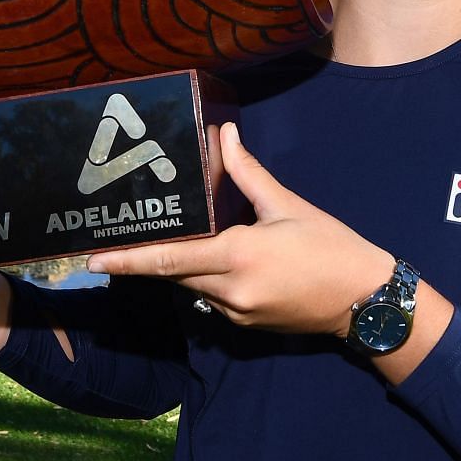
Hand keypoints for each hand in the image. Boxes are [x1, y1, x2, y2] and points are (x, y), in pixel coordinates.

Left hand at [85, 123, 391, 336]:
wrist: (365, 301)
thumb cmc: (331, 248)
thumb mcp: (289, 206)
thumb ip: (248, 174)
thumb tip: (224, 135)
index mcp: (237, 257)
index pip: (170, 259)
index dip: (129, 260)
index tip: (94, 259)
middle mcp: (229, 291)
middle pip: (174, 273)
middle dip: (148, 259)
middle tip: (118, 240)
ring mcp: (235, 313)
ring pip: (192, 286)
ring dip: (182, 266)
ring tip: (169, 240)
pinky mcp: (245, 325)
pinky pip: (212, 299)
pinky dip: (207, 278)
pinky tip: (219, 259)